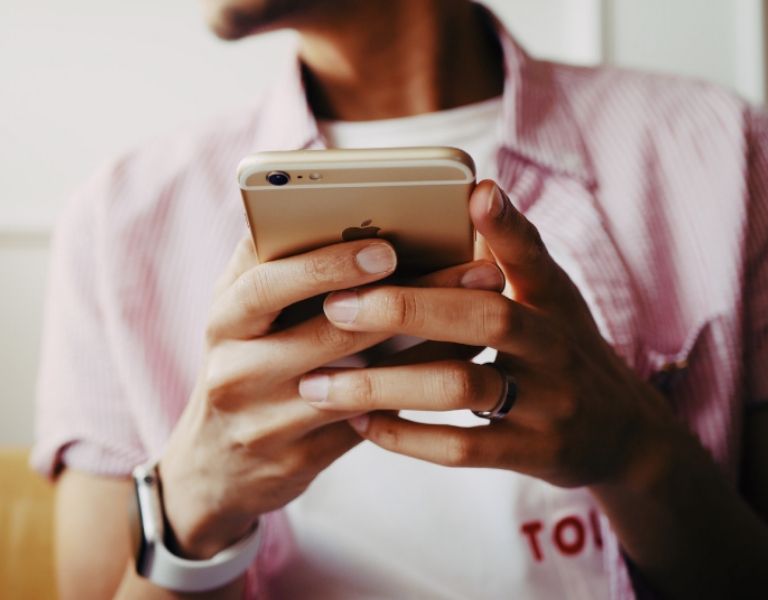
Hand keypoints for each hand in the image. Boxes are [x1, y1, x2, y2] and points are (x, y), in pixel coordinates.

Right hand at [158, 235, 504, 558]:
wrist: (219, 462)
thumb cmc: (246, 361)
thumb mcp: (245, 313)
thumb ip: (277, 264)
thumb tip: (335, 203)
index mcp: (225, 318)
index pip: (266, 284)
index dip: (324, 265)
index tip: (387, 248)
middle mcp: (236, 370)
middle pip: (326, 332)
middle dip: (405, 301)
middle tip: (473, 270)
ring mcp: (266, 421)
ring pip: (358, 383)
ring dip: (425, 347)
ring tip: (482, 312)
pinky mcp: (299, 458)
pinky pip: (369, 419)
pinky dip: (413, 389)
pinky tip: (456, 364)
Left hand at [299, 180, 673, 489]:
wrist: (624, 435)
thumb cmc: (565, 351)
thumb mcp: (552, 301)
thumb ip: (511, 257)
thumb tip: (470, 194)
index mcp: (553, 300)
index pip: (532, 256)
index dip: (508, 224)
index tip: (476, 191)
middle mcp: (555, 346)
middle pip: (486, 320)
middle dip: (408, 309)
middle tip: (336, 306)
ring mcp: (547, 403)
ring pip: (463, 386)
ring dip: (386, 384)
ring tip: (321, 383)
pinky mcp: (533, 452)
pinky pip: (463, 447)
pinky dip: (406, 435)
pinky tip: (361, 424)